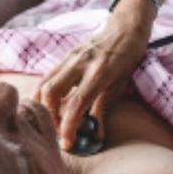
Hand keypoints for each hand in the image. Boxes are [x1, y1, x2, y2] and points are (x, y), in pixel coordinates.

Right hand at [36, 9, 150, 149]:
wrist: (126, 29)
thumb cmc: (128, 58)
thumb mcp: (120, 85)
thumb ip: (104, 109)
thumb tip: (96, 135)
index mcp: (99, 73)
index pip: (75, 104)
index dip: (68, 127)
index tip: (67, 144)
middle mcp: (80, 63)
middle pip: (51, 93)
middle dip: (51, 116)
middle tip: (60, 130)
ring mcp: (70, 57)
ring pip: (45, 84)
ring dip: (45, 106)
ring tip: (56, 119)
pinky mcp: (65, 55)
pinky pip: (48, 76)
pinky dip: (45, 93)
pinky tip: (52, 104)